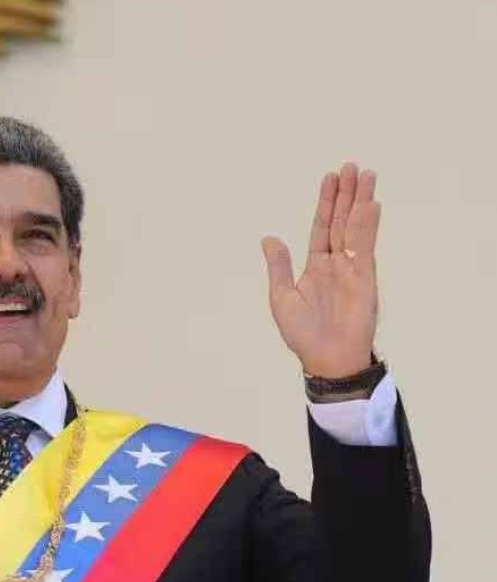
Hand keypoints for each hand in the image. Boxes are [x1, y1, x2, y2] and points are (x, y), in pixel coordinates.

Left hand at [261, 163, 379, 377]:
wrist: (326, 358)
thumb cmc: (302, 334)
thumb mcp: (281, 296)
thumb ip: (278, 266)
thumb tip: (268, 238)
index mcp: (314, 265)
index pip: (320, 226)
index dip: (325, 203)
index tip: (330, 178)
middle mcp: (335, 262)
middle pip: (341, 220)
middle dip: (345, 194)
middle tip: (350, 166)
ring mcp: (351, 268)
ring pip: (355, 227)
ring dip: (360, 202)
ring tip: (364, 175)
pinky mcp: (364, 277)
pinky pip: (365, 246)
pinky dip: (367, 225)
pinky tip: (370, 205)